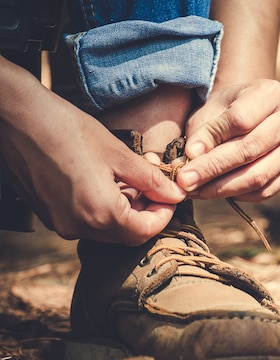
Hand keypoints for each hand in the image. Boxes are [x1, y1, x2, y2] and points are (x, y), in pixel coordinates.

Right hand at [0, 58, 186, 244]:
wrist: (18, 118)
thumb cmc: (68, 129)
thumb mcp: (118, 153)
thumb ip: (150, 180)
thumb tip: (175, 195)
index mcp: (100, 212)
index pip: (144, 232)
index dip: (163, 216)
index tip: (170, 198)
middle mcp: (78, 226)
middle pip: (125, 235)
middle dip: (145, 215)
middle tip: (154, 189)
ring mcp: (60, 223)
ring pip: (106, 230)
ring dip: (125, 212)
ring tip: (130, 182)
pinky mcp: (49, 215)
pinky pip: (85, 222)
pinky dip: (103, 210)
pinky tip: (107, 184)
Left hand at [177, 79, 279, 201]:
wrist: (249, 114)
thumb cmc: (226, 109)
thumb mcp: (211, 109)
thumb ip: (202, 131)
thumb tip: (192, 157)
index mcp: (271, 94)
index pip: (240, 120)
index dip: (212, 139)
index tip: (187, 154)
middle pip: (250, 150)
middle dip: (212, 168)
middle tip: (184, 181)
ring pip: (257, 176)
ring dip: (221, 188)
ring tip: (194, 189)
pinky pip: (263, 191)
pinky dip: (237, 195)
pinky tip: (215, 190)